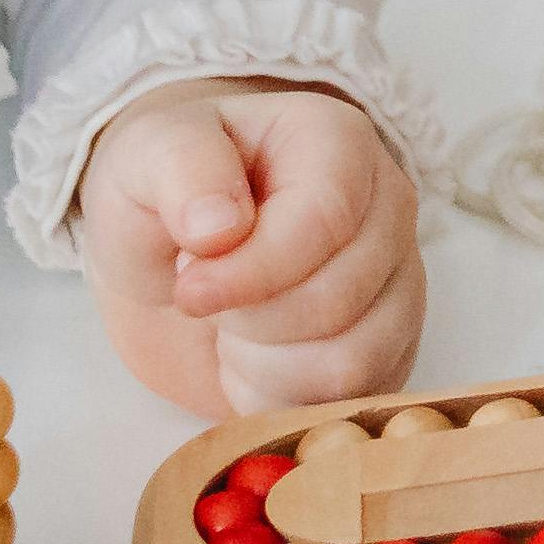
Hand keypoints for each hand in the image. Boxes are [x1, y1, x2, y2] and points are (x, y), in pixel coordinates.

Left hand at [75, 78, 421, 418]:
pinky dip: (283, 397)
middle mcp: (388, 206)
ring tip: (231, 327)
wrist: (171, 255)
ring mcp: (399, 279)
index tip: (185, 290)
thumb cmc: (164, 195)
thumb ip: (180, 167)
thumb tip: (219, 227)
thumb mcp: (144, 156)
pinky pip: (353, 399)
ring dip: (264, 364)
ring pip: (352, 360)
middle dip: (248, 319)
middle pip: (338, 299)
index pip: (324, 220)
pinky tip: (254, 360)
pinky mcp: (393, 345)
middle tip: (205, 295)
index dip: (252, 272)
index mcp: (337, 143)